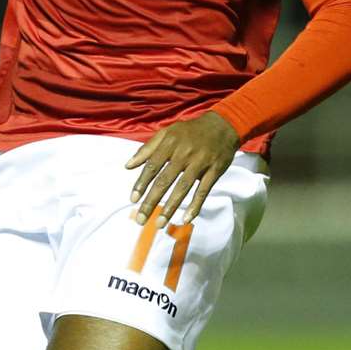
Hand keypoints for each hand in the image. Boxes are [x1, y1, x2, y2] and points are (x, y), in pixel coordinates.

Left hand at [126, 111, 240, 225]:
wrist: (222, 125)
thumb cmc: (190, 131)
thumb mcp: (167, 133)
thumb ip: (147, 149)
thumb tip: (128, 166)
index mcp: (170, 143)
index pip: (152, 166)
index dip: (141, 184)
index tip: (133, 200)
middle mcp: (184, 153)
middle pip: (164, 180)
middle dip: (151, 201)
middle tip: (141, 219)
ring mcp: (200, 162)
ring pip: (182, 188)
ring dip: (170, 207)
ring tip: (160, 223)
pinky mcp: (214, 170)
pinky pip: (203, 190)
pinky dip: (195, 205)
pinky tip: (186, 218)